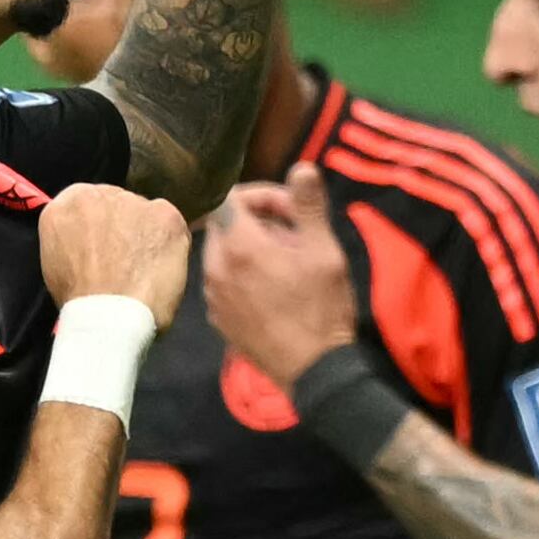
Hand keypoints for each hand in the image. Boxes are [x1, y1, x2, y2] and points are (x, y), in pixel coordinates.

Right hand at [40, 184, 189, 331]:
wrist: (109, 318)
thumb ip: (74, 237)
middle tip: (126, 260)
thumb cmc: (81, 302)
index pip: (89, 204)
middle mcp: (99, 193)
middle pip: (118, 202)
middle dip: (123, 226)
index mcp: (68, 203)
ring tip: (143, 269)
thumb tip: (92, 238)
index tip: (105, 246)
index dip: (100, 227)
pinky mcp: (165, 214)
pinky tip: (160, 268)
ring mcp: (134, 201)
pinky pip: (171, 225)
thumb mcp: (57, 261)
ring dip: (146, 234)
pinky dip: (170, 244)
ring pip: (145, 212)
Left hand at [203, 163, 355, 389]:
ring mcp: (212, 297)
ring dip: (249, 247)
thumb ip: (308, 206)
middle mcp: (215, 268)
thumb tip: (301, 167)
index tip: (290, 208)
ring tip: (286, 262)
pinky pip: (222, 282)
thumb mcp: (325, 251)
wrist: (314, 371)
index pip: (231, 197)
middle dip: (257, 220)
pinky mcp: (218, 320)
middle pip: (225, 225)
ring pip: (222, 254)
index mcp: (239, 245)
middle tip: (294, 234)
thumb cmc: (322, 308)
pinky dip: (241, 274)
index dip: (262, 194)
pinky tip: (271, 289)